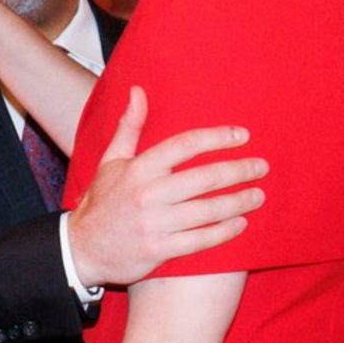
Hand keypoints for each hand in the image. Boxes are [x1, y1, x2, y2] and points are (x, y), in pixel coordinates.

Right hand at [67, 86, 267, 287]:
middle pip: (203, 178)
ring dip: (237, 202)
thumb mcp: (110, 160)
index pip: (183, 145)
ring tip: (258, 195)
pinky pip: (199, 240)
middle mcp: (146, 194)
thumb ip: (129, 126)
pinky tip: (240, 224)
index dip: (216, 137)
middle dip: (238, 170)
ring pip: (206, 211)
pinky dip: (224, 232)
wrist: (82, 248)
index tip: (242, 135)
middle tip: (261, 166)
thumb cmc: (102, 201)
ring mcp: (153, 224)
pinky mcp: (158, 251)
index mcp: (137, 169)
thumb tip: (138, 91)